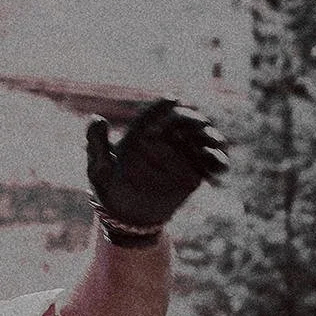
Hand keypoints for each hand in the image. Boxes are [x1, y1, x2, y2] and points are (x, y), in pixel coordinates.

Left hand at [86, 98, 227, 232]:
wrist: (128, 216)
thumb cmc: (109, 188)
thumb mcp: (99, 168)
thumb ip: (97, 143)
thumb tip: (96, 117)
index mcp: (140, 134)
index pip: (153, 115)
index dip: (163, 106)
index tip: (174, 99)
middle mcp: (163, 140)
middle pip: (183, 123)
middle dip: (194, 121)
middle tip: (201, 125)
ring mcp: (180, 155)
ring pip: (201, 141)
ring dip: (211, 140)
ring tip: (215, 146)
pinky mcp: (194, 173)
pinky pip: (210, 165)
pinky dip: (218, 163)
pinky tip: (219, 168)